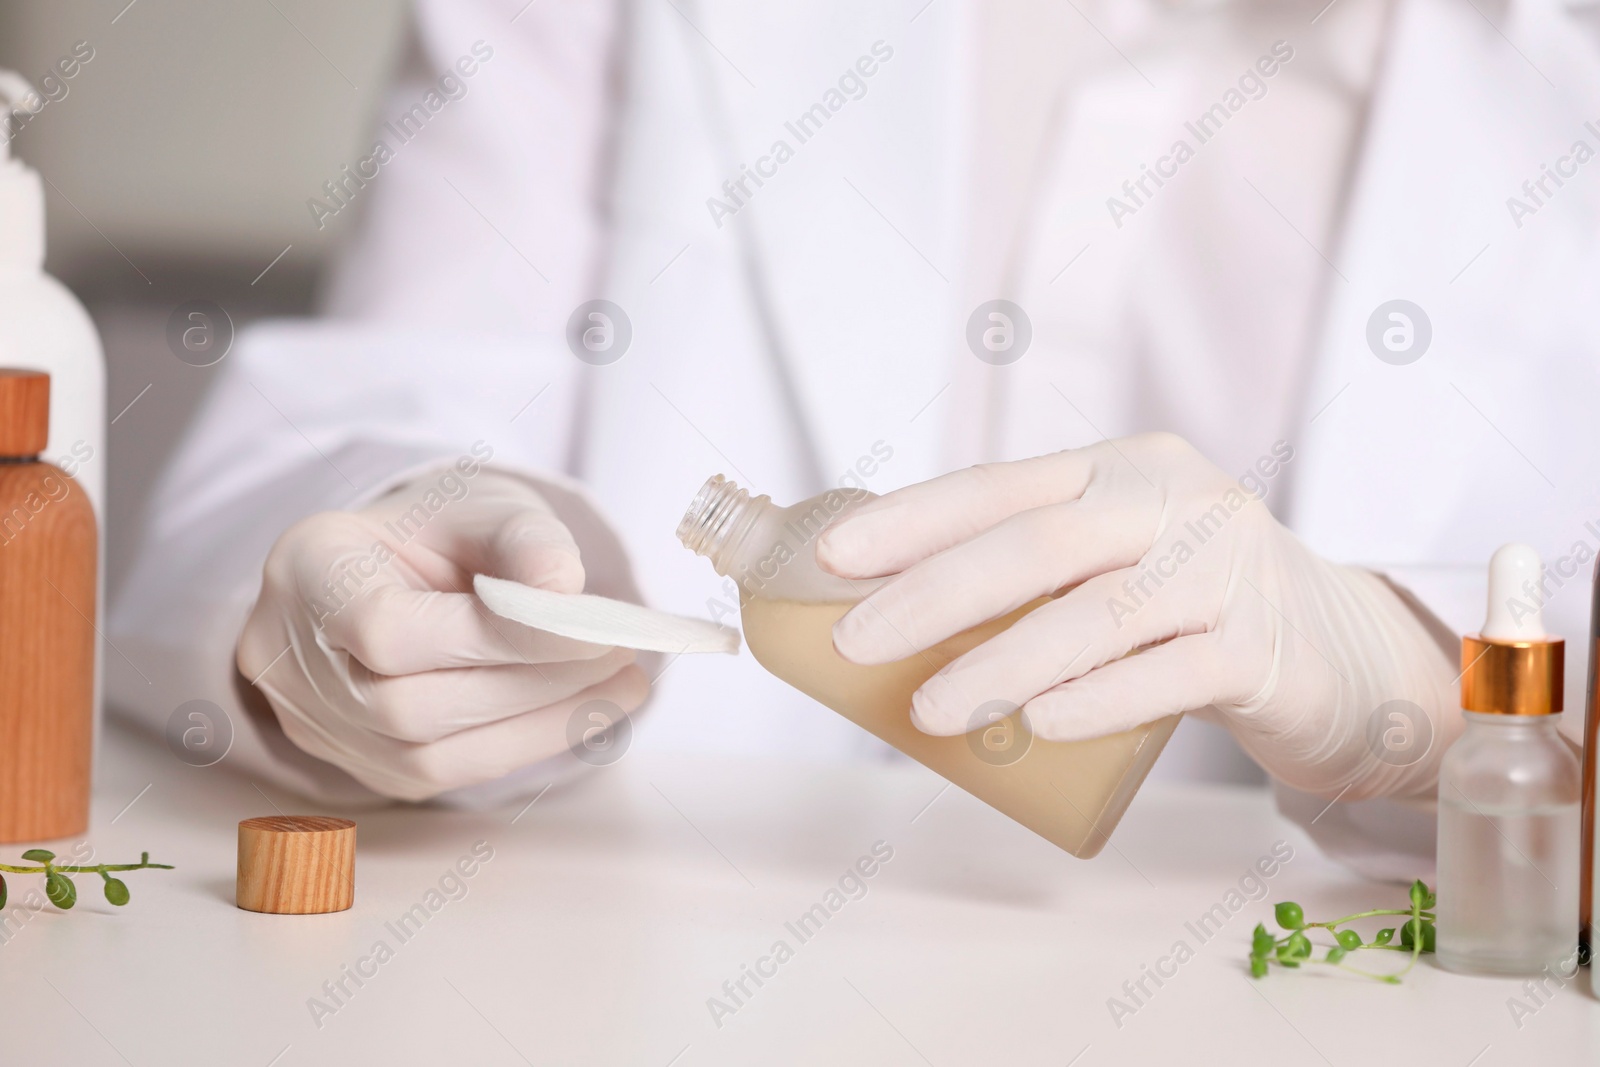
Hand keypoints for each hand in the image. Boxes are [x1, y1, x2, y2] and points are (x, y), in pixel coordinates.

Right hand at [236, 471, 648, 799]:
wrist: (403, 571)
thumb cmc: (441, 534)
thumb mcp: (483, 507)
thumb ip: (525, 538)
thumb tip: (564, 588)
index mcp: (306, 570)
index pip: (385, 628)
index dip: (488, 637)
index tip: (585, 624)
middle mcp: (290, 659)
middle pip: (407, 703)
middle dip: (530, 683)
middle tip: (620, 652)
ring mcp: (321, 725)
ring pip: (430, 753)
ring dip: (542, 722)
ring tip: (623, 682)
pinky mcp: (368, 767)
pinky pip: (449, 773)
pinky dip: (527, 743)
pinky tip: (588, 710)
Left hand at [815, 434, 1456, 798]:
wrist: (1338, 651)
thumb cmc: (1189, 606)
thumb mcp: (1116, 558)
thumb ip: (1031, 570)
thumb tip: (886, 612)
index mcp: (1123, 467)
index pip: (1001, 485)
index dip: (912, 519)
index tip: (832, 556)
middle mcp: (1177, 501)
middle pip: (1040, 542)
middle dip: (934, 593)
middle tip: (857, 645)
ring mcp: (1225, 570)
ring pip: (1097, 614)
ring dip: (999, 662)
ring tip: (927, 710)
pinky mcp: (1262, 649)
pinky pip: (1165, 675)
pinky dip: (1094, 701)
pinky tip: (1035, 725)